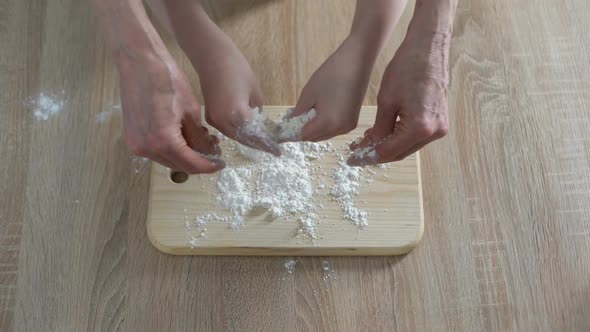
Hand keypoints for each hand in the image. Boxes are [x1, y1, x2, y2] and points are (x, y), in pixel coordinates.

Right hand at [118, 54, 223, 173]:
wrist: (139, 61)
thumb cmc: (166, 79)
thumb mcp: (191, 110)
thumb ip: (200, 138)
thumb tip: (209, 153)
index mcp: (163, 141)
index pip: (191, 165)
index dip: (209, 167)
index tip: (220, 164)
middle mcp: (145, 148)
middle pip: (178, 165)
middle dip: (197, 160)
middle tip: (213, 149)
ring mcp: (135, 144)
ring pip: (167, 159)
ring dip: (184, 155)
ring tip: (200, 139)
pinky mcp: (131, 137)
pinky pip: (155, 150)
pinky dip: (170, 148)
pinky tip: (182, 135)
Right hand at [168, 3, 280, 155]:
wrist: (211, 56)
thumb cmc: (237, 68)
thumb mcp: (254, 91)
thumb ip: (258, 112)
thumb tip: (260, 126)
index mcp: (237, 114)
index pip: (255, 135)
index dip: (267, 144)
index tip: (278, 150)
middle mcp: (223, 121)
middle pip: (244, 140)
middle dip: (259, 145)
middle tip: (273, 148)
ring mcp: (214, 120)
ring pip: (235, 137)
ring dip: (249, 140)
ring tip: (264, 143)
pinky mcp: (209, 117)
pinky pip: (227, 130)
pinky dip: (238, 133)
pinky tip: (249, 133)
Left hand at [279, 36, 374, 141]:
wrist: (356, 62)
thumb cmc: (330, 74)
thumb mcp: (308, 94)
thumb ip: (298, 112)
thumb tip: (290, 123)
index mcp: (328, 123)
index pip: (304, 136)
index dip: (292, 132)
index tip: (283, 126)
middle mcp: (340, 130)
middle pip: (315, 138)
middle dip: (303, 130)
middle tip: (294, 117)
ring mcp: (348, 127)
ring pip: (325, 134)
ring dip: (314, 128)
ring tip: (308, 111)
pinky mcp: (353, 121)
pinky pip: (334, 129)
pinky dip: (324, 125)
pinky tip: (321, 111)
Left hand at [348, 38, 449, 165]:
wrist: (428, 49)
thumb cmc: (407, 69)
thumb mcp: (386, 101)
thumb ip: (378, 129)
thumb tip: (368, 147)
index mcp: (420, 128)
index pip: (389, 152)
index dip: (368, 156)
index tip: (352, 158)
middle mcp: (433, 132)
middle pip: (400, 153)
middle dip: (377, 153)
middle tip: (357, 151)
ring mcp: (440, 128)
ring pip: (407, 147)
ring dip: (388, 147)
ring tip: (367, 140)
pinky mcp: (440, 122)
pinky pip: (416, 137)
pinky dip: (400, 138)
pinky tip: (384, 133)